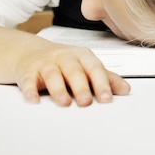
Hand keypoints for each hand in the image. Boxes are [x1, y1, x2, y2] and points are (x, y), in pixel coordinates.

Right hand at [15, 42, 130, 105]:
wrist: (30, 52)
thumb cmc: (64, 61)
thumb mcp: (85, 66)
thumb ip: (105, 77)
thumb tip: (126, 89)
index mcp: (82, 55)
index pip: (94, 68)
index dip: (101, 83)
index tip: (107, 98)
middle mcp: (64, 56)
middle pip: (73, 70)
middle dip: (80, 86)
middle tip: (86, 102)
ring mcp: (45, 63)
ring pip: (52, 74)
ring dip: (58, 89)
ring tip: (65, 103)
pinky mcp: (28, 71)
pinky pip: (28, 80)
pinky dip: (30, 90)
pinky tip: (34, 100)